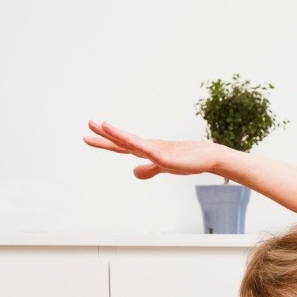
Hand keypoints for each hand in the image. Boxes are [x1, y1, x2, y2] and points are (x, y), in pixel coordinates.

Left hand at [83, 119, 224, 179]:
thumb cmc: (188, 160)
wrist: (208, 157)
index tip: (87, 137)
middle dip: (105, 134)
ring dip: (119, 134)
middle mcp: (149, 146)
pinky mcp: (168, 157)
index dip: (104, 142)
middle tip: (89, 123)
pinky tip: (130, 142)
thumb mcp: (163, 167)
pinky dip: (140, 146)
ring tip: (103, 126)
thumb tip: (134, 173)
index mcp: (146, 149)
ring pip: (134, 141)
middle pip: (123, 141)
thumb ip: (148, 169)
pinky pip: (151, 152)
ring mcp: (158, 150)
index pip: (120, 146)